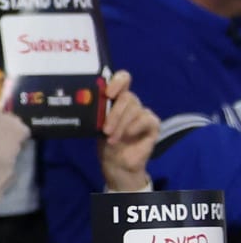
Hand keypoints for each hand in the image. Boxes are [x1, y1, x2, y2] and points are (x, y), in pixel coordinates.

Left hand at [99, 70, 160, 193]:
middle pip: (128, 97)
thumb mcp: (96, 125)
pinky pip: (146, 119)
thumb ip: (97, 111)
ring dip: (120, 125)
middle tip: (105, 129)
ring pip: (135, 109)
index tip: (108, 93)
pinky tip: (128, 135)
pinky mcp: (152, 124)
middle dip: (114, 113)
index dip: (118, 81)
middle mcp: (131, 103)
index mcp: (117, 99)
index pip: (123, 79)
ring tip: (112, 139)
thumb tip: (88, 101)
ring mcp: (142, 113)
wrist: (116, 163)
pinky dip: (134, 127)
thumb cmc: (104, 141)